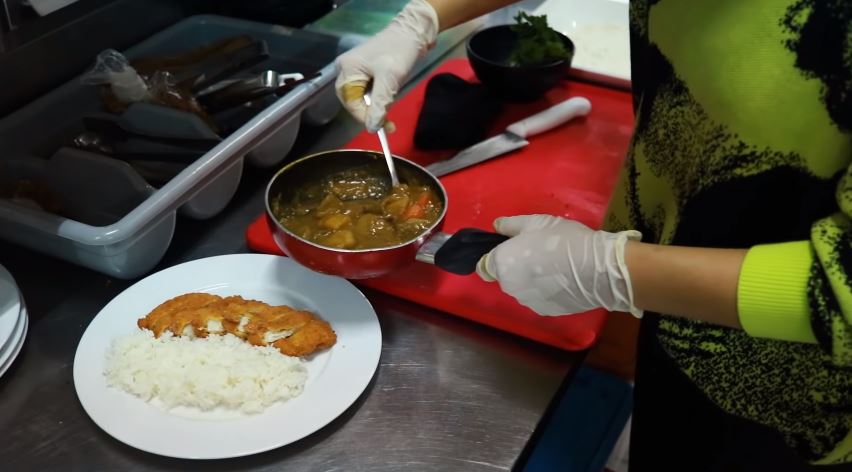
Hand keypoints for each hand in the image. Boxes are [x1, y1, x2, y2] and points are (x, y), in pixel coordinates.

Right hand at [334, 0, 438, 131]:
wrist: (413, 32)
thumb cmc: (399, 52)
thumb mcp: (389, 80)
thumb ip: (379, 104)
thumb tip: (372, 128)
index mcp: (347, 69)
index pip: (350, 102)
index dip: (364, 116)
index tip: (380, 127)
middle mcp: (346, 70)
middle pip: (353, 101)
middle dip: (370, 113)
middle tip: (388, 124)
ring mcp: (356, 70)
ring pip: (362, 98)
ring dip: (376, 108)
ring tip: (390, 115)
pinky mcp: (366, 71)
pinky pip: (368, 91)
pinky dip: (378, 99)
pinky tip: (388, 100)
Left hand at [475, 215, 642, 316]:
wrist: (596, 269)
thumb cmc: (563, 240)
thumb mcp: (536, 222)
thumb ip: (511, 225)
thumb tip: (496, 226)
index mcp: (502, 263)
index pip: (483, 266)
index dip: (493, 258)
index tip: (510, 251)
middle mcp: (509, 286)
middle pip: (504, 277)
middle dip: (515, 267)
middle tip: (538, 254)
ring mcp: (527, 301)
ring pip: (521, 289)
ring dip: (530, 281)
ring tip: (553, 268)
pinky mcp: (545, 311)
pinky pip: (537, 298)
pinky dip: (544, 291)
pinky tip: (562, 281)